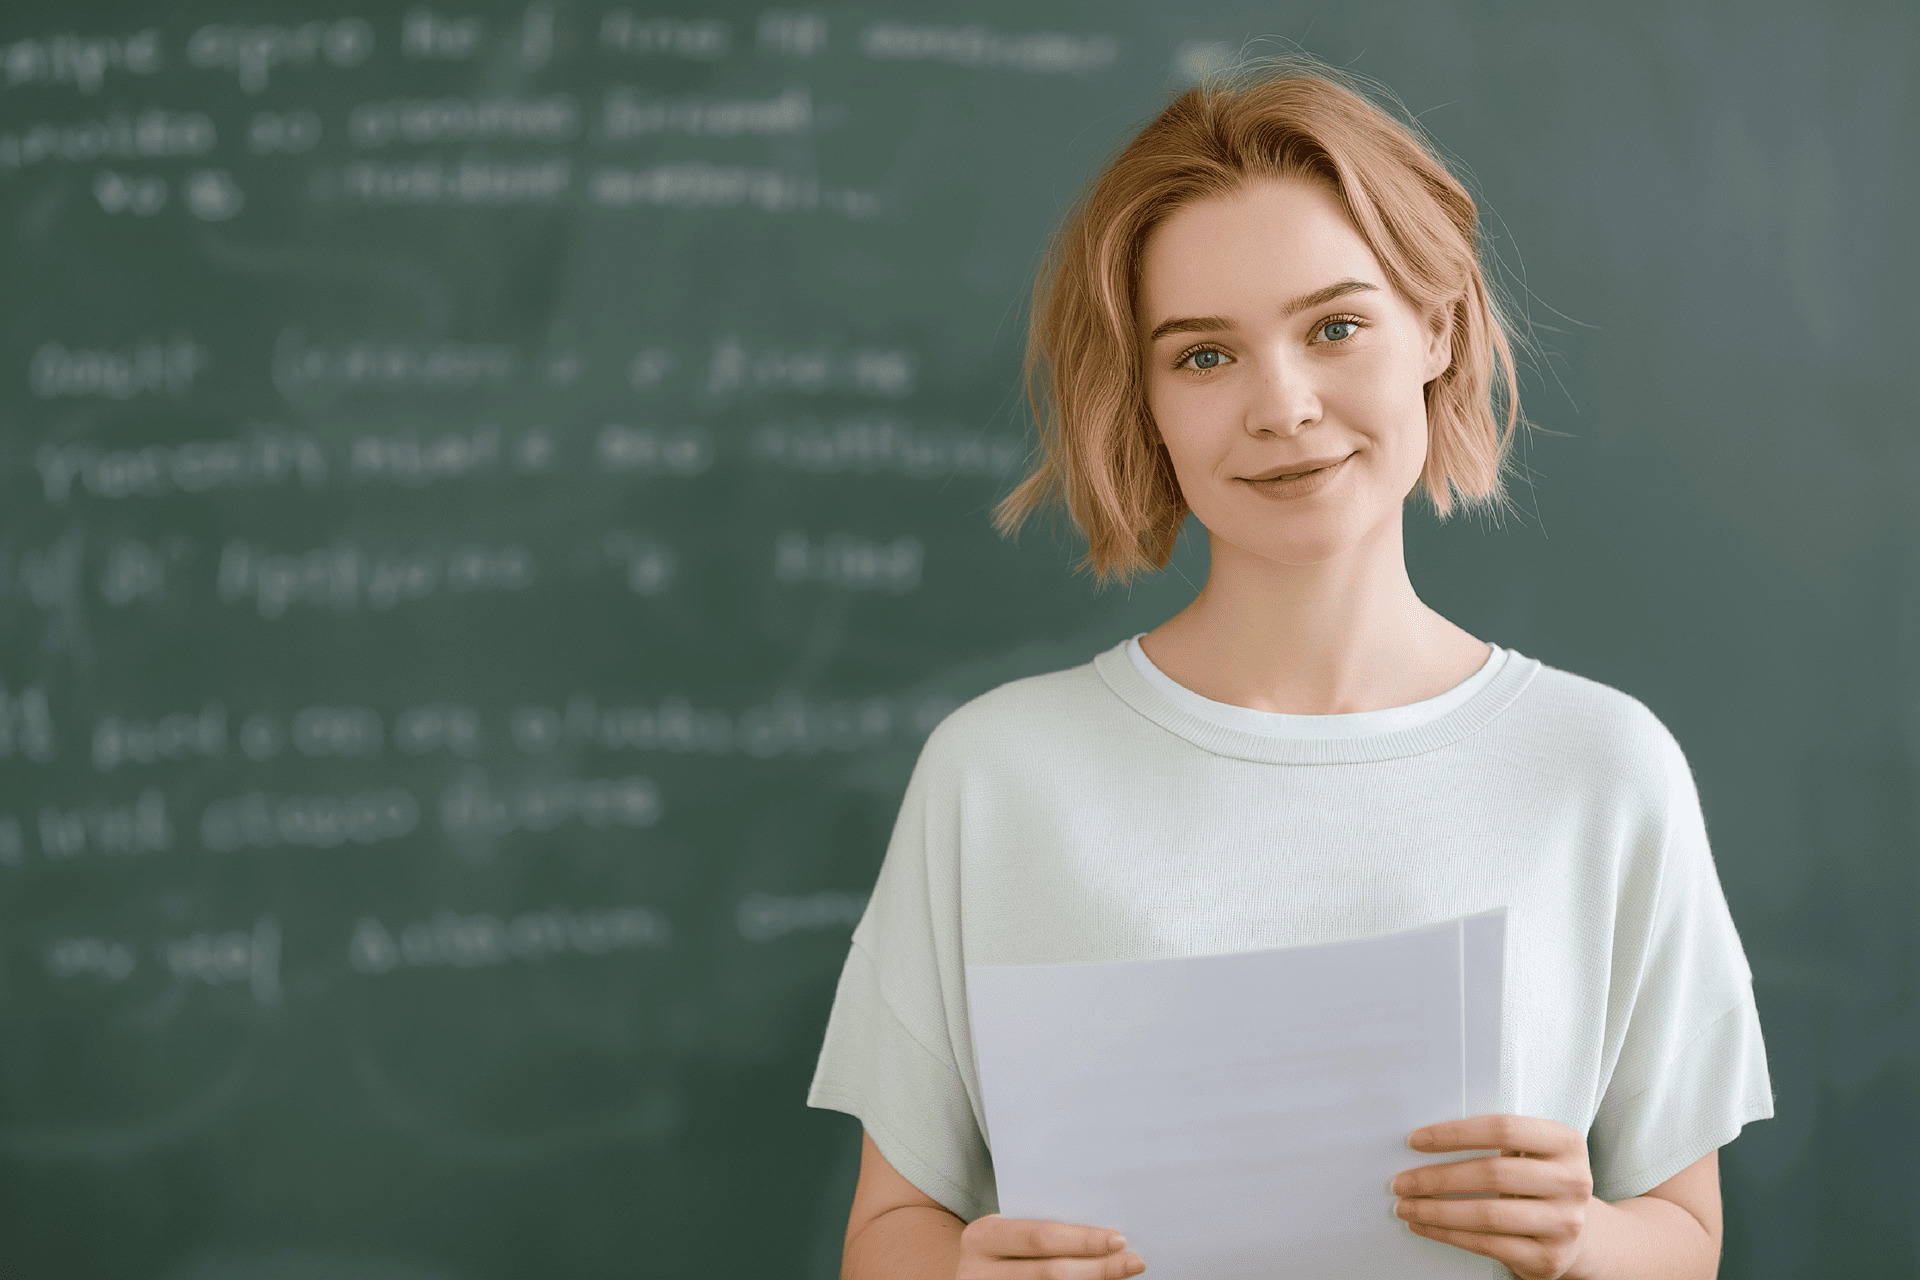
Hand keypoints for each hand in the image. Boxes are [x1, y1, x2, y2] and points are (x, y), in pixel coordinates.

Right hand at [956, 1214, 1144, 1279]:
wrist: (972, 1276)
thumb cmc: (1000, 1247)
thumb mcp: (1008, 1232)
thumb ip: (1040, 1229)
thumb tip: (1104, 1235)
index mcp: (981, 1238)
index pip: (1040, 1237)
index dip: (1083, 1240)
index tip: (1119, 1238)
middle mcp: (978, 1273)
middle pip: (1051, 1273)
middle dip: (1098, 1268)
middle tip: (1133, 1261)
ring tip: (1122, 1275)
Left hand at [1391, 1113, 1594, 1279]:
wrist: (1576, 1232)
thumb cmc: (1539, 1181)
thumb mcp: (1531, 1151)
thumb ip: (1495, 1140)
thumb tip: (1425, 1141)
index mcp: (1566, 1142)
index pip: (1503, 1129)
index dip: (1454, 1133)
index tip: (1416, 1140)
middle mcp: (1572, 1182)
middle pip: (1492, 1174)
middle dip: (1437, 1177)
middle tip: (1401, 1180)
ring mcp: (1564, 1223)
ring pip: (1487, 1214)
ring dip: (1436, 1210)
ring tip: (1406, 1205)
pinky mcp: (1549, 1258)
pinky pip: (1488, 1245)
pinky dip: (1449, 1234)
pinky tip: (1426, 1225)